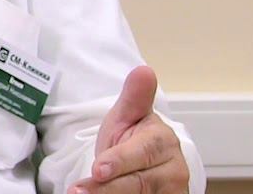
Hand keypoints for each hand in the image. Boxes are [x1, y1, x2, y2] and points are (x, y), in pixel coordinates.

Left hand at [69, 66, 188, 193]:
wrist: (141, 163)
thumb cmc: (132, 136)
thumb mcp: (128, 115)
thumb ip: (135, 98)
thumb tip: (145, 70)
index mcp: (163, 141)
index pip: (142, 152)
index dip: (119, 161)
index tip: (98, 168)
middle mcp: (174, 169)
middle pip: (138, 182)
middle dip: (107, 188)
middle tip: (78, 192)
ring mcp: (171, 190)